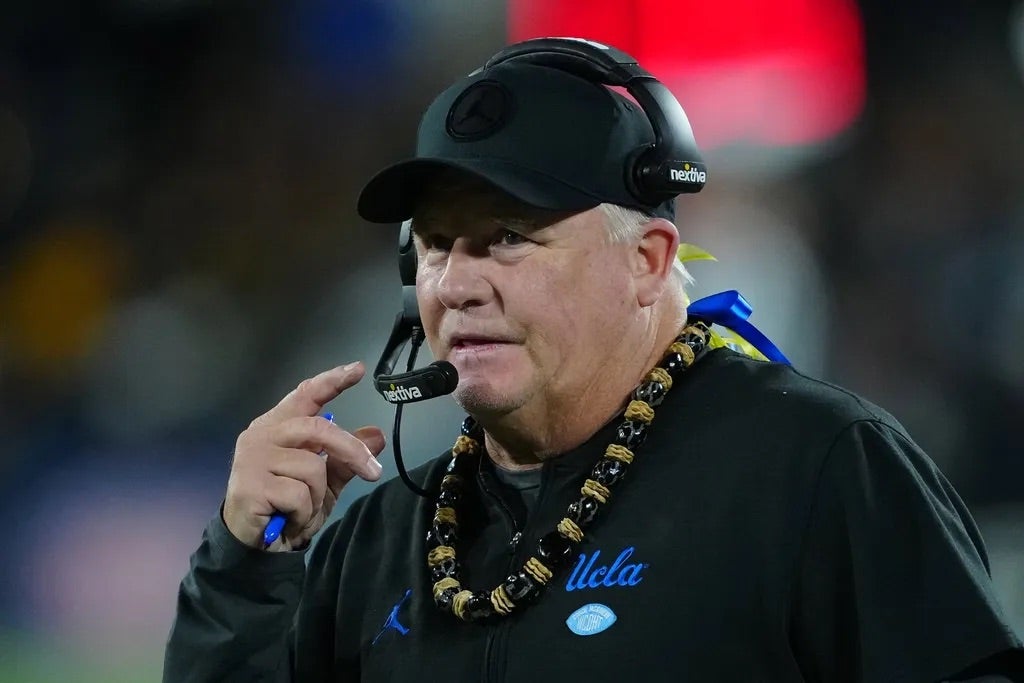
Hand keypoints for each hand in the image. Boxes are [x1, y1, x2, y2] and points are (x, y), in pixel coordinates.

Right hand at [223, 362, 384, 550]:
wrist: (255, 545)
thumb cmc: (287, 507)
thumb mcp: (324, 482)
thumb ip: (346, 459)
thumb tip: (377, 435)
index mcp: (278, 426)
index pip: (306, 394)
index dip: (332, 381)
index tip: (358, 369)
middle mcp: (262, 435)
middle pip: (319, 428)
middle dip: (351, 450)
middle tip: (373, 472)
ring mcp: (253, 458)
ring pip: (313, 467)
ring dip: (319, 495)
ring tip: (302, 508)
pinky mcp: (251, 485)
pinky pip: (300, 494)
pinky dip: (305, 512)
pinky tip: (289, 519)